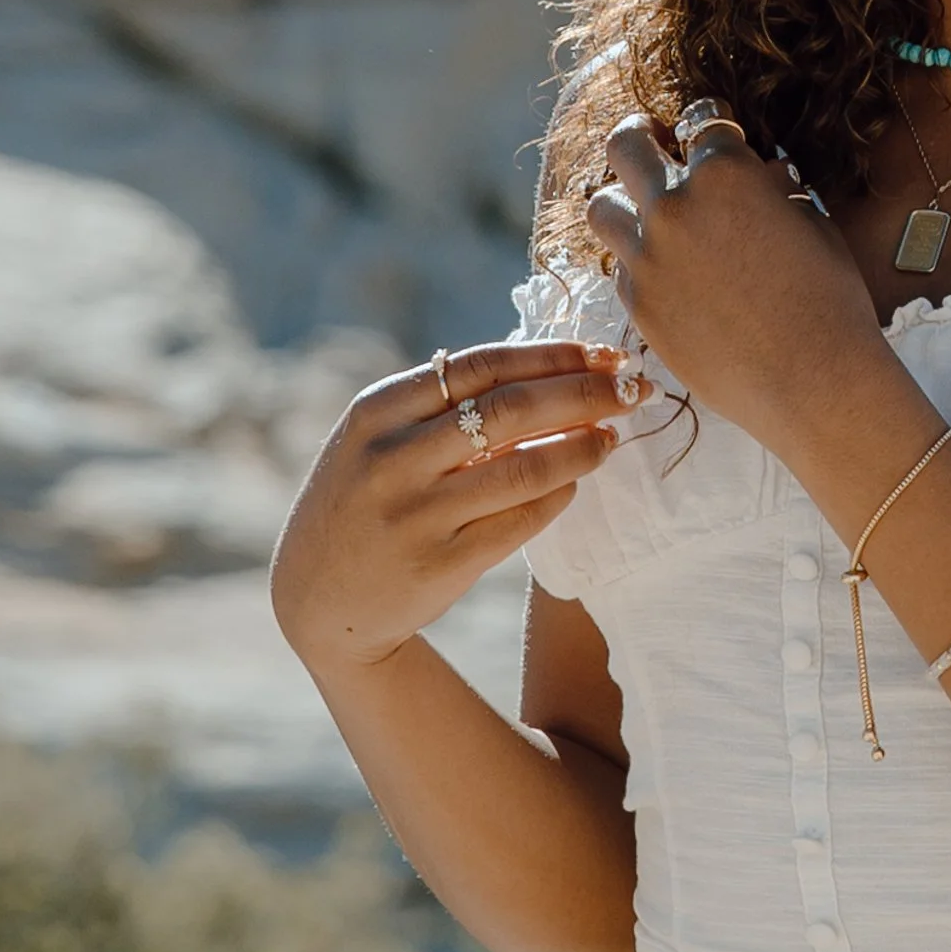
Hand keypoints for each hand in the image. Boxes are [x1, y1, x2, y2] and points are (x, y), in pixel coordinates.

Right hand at [270, 339, 643, 675]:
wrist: (317, 597)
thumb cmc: (365, 501)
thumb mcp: (375, 439)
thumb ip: (438, 404)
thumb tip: (545, 365)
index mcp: (376, 412)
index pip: (481, 366)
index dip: (551, 356)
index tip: (603, 354)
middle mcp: (393, 458)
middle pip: (509, 410)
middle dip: (584, 394)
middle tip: (633, 390)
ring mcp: (416, 513)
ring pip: (523, 468)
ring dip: (581, 448)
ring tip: (612, 438)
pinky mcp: (441, 563)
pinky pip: (519, 521)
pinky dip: (558, 496)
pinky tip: (577, 482)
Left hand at [584, 113, 890, 461]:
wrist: (814, 382)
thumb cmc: (831, 302)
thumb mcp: (815, 228)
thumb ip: (776, 193)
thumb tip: (763, 176)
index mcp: (725, 173)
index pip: (702, 121)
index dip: (712, 123)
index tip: (714, 131)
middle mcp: (674, 206)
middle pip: (626, 144)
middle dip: (643, 135)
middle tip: (656, 142)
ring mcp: (648, 257)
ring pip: (601, 207)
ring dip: (623, 200)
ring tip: (645, 210)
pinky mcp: (638, 305)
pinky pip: (621, 268)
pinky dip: (639, 262)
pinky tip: (666, 271)